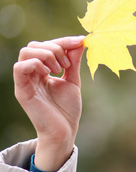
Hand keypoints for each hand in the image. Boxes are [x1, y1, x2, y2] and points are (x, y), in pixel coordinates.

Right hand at [13, 36, 84, 171]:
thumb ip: (73, 62)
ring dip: (47, 54)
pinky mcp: (22, 91)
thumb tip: (79, 41)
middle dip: (55, 48)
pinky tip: (50, 73)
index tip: (81, 41)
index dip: (63, 40)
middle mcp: (31, 73)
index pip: (46, 44)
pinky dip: (37, 64)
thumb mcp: (73, 80)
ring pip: (26, 52)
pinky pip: (20, 68)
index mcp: (42, 69)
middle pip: (34, 45)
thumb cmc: (67, 108)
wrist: (65, 131)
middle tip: (67, 64)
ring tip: (60, 69)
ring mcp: (25, 81)